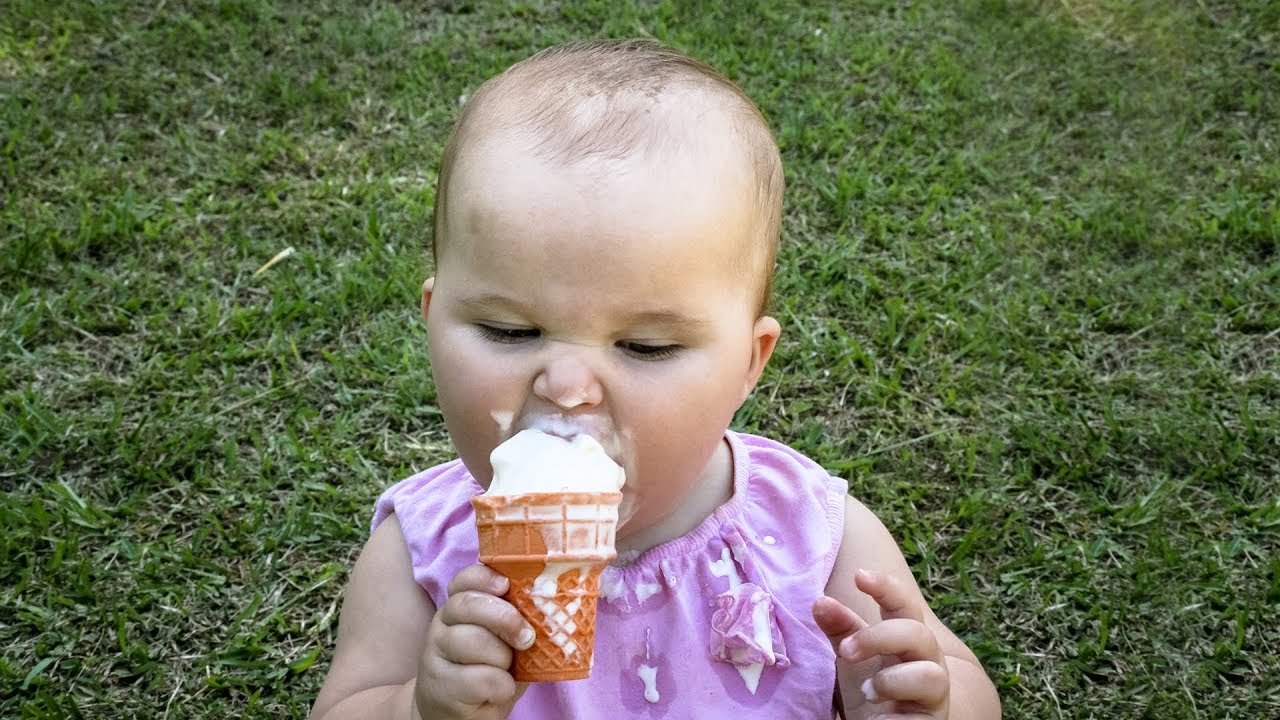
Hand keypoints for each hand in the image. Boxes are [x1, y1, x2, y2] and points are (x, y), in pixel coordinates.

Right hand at [415, 564, 533, 719]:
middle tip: (527, 637)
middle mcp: (442, 625)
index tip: (506, 585)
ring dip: (502, 657)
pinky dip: (500, 685)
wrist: (462, 716)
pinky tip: (501, 689)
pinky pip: (478, 678)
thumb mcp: (507, 642)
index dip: (484, 578)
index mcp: (459, 608)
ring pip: (472, 641)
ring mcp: (435, 655)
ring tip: (508, 669)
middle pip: (466, 605)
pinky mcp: (440, 686)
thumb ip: (521, 622)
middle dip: (504, 617)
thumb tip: (557, 609)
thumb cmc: (490, 671)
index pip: (463, 581)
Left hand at [813, 569, 949, 719]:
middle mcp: (927, 660)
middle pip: (917, 633)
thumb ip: (840, 629)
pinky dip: (895, 716)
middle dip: (878, 638)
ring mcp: (934, 692)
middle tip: (845, 651)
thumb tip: (820, 601)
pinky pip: (921, 718)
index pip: (904, 604)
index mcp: (906, 636)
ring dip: (892, 681)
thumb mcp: (852, 655)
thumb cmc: (870, 687)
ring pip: (931, 675)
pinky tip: (876, 716)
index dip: (886, 587)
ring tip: (867, 692)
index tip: (860, 575)